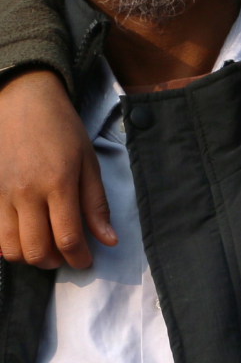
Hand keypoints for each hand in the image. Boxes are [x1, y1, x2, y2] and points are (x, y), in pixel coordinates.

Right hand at [0, 69, 114, 268]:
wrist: (22, 100)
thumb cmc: (61, 129)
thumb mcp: (88, 162)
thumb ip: (96, 205)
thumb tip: (108, 241)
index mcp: (58, 184)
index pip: (67, 238)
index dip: (79, 258)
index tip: (85, 261)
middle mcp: (26, 193)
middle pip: (36, 250)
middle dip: (55, 262)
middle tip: (65, 255)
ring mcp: (1, 193)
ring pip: (9, 248)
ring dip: (29, 256)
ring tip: (44, 246)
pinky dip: (7, 243)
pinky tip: (22, 234)